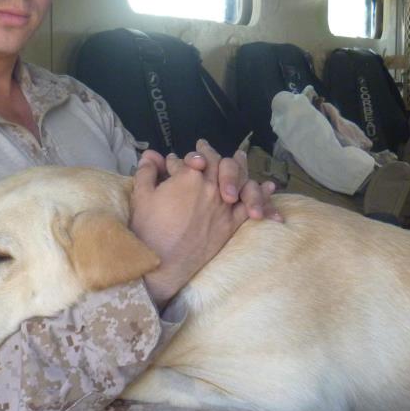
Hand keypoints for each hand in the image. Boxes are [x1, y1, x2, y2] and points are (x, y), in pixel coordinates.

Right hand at [139, 141, 282, 221]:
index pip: (189, 160)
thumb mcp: (141, 195)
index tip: (172, 162)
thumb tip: (150, 155)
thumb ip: (147, 171)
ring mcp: (224, 206)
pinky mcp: (231, 224)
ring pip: (238, 179)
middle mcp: (211, 187)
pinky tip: (267, 186)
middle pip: (216, 163)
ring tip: (241, 156)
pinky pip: (250, 206)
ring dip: (240, 166)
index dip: (179, 160)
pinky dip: (260, 195)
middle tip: (205, 148)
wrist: (162, 262)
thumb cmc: (148, 228)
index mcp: (190, 176)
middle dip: (210, 153)